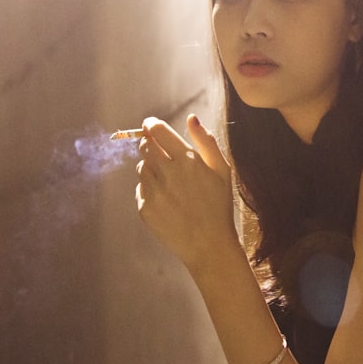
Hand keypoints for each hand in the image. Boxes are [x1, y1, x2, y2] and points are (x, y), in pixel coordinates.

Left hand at [135, 114, 236, 271]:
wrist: (209, 245)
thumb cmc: (219, 206)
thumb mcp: (222, 170)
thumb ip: (206, 141)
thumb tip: (191, 118)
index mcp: (187, 160)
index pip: (158, 131)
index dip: (151, 125)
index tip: (150, 125)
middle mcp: (168, 173)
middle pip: (145, 146)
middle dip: (151, 145)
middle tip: (162, 154)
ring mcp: (154, 191)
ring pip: (142, 167)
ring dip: (151, 168)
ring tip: (170, 183)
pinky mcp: (145, 208)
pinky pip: (140, 188)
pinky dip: (149, 189)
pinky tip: (167, 200)